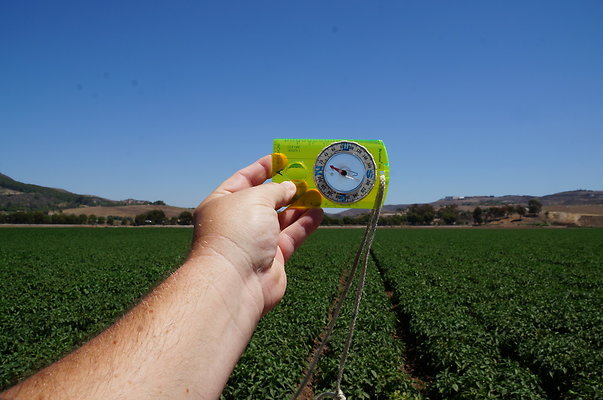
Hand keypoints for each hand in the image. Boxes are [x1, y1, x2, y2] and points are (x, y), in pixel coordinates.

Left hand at [190, 155, 322, 313]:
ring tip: (319, 193)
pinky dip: (304, 225)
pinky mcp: (272, 259)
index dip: (264, 167)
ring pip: (281, 219)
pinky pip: (291, 237)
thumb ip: (276, 190)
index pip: (244, 178)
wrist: (236, 282)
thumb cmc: (237, 232)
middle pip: (265, 200)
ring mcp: (255, 241)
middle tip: (308, 176)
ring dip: (299, 206)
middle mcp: (238, 221)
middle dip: (286, 188)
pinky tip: (319, 213)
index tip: (284, 158)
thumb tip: (291, 188)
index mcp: (222, 202)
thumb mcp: (256, 198)